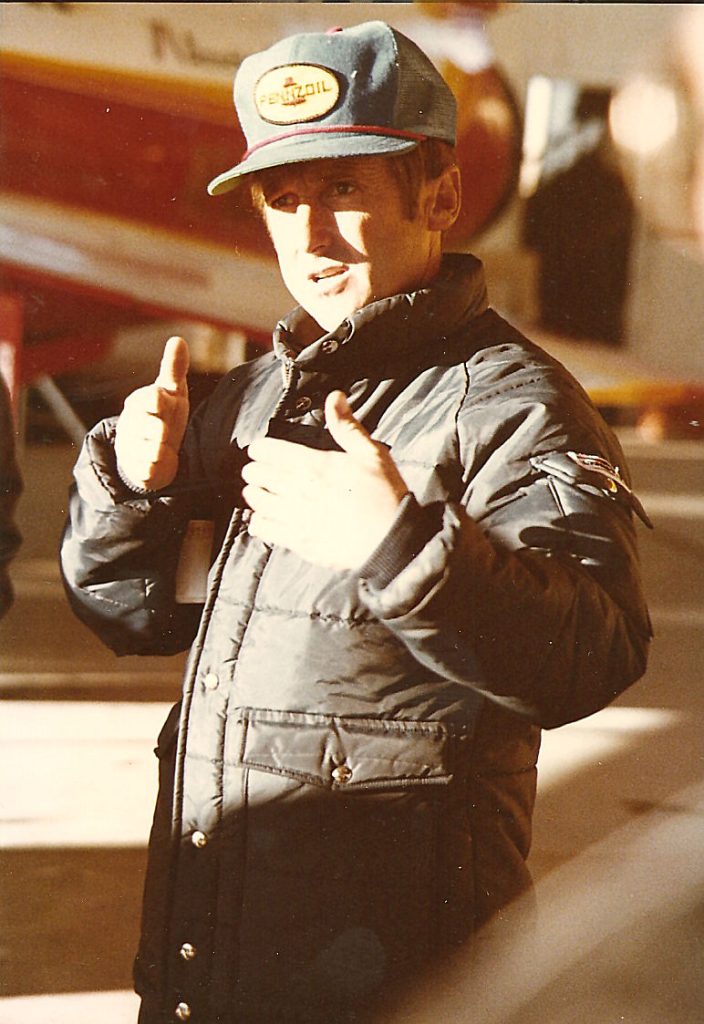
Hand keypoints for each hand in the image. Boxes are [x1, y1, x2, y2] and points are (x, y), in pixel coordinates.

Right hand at [115, 336, 189, 490]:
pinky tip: (159, 462)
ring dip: (161, 449)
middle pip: (150, 426)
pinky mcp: (136, 468)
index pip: (151, 397)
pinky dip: (156, 467)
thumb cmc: (164, 415)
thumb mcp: (172, 392)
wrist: (153, 451)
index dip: (160, 401)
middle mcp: (132, 424)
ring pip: (151, 448)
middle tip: (164, 431)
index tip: (166, 402)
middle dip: (160, 429)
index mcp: (140, 402)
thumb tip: (178, 339)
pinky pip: (148, 469)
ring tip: (163, 446)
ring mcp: (131, 446)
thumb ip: (174, 369)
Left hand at [242, 391, 408, 568]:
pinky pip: (263, 529)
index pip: (268, 451)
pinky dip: (258, 522)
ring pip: (256, 501)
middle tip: (258, 470)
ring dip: (254, 494)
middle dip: (254, 470)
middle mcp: (299, 490)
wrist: (392, 540)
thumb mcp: (372, 454)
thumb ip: (348, 426)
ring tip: (260, 492)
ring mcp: (296, 517)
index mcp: (314, 465)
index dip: (260, 448)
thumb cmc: (385, 495)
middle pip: (256, 475)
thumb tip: (335, 397)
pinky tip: (264, 519)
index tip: (260, 450)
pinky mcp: (298, 541)